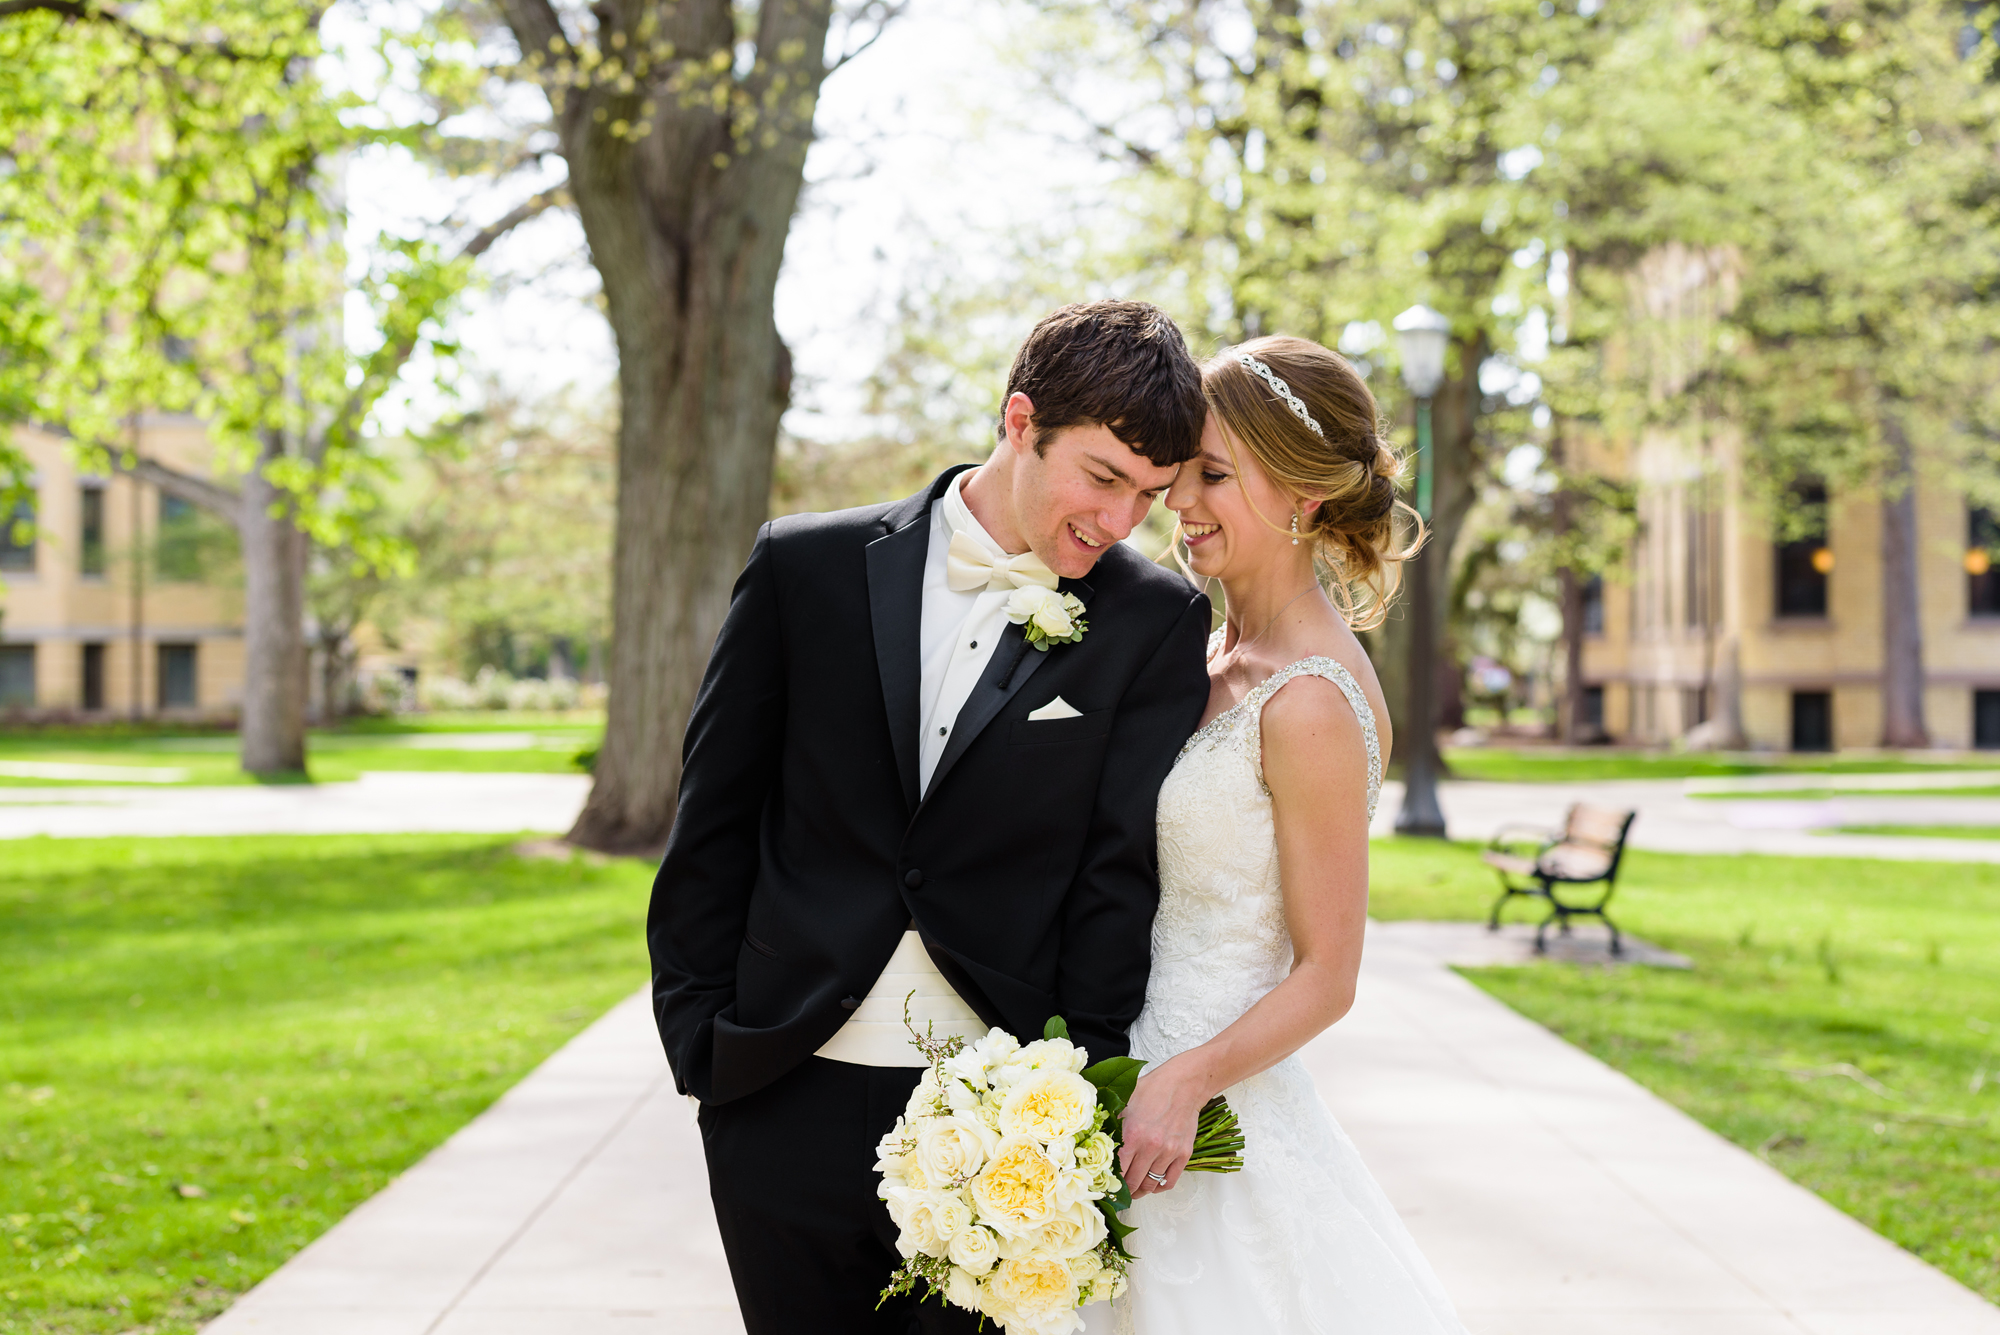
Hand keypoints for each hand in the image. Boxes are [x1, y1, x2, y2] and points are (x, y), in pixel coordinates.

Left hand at [1117, 1053, 1212, 1198]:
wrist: (1183, 1084)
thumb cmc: (1153, 1090)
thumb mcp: (1124, 1102)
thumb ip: (1110, 1123)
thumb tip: (1092, 1139)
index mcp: (1132, 1134)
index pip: (1117, 1171)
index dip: (1109, 1181)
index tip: (1105, 1184)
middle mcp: (1151, 1147)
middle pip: (1133, 1182)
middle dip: (1124, 1191)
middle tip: (1119, 1191)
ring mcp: (1169, 1152)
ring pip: (1150, 1185)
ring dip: (1140, 1191)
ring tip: (1134, 1190)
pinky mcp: (1183, 1154)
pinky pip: (1170, 1181)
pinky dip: (1159, 1187)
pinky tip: (1152, 1184)